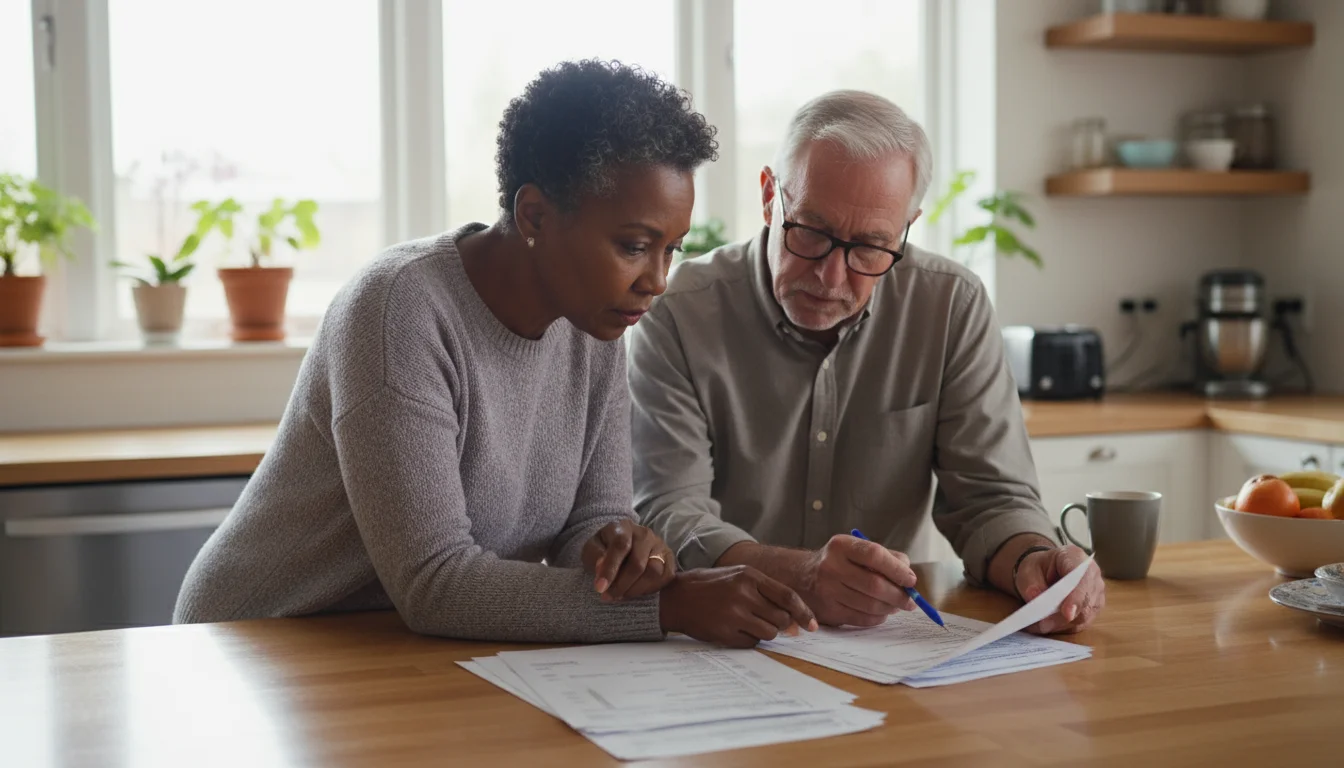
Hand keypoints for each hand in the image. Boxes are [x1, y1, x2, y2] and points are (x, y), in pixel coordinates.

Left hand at [581, 520, 675, 600]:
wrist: (620, 547)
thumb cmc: (603, 549)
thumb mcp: (591, 549)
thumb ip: (595, 557)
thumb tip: (602, 569)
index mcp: (623, 527)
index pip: (621, 545)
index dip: (610, 569)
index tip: (600, 588)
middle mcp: (645, 534)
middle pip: (638, 563)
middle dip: (622, 585)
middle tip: (608, 597)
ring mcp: (659, 545)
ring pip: (654, 572)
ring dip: (635, 589)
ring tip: (621, 596)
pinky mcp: (669, 558)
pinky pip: (665, 578)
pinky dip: (650, 589)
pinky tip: (635, 592)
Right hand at [659, 566, 818, 647]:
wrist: (676, 597)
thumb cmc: (711, 586)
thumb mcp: (738, 577)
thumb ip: (766, 594)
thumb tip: (794, 623)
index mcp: (749, 576)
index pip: (787, 597)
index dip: (804, 613)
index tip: (813, 625)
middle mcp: (743, 594)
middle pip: (781, 618)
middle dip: (781, 624)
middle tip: (768, 620)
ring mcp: (733, 614)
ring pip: (769, 633)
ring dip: (765, 632)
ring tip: (749, 623)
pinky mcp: (724, 632)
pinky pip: (751, 643)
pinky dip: (749, 639)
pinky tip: (736, 629)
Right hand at [799, 535, 916, 626]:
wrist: (800, 576)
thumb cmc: (838, 561)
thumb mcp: (855, 549)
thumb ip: (884, 557)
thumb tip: (908, 575)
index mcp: (841, 546)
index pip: (875, 554)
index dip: (897, 569)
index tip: (911, 580)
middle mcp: (831, 567)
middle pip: (874, 584)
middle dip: (898, 595)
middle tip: (910, 601)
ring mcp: (827, 590)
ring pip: (870, 605)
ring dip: (890, 608)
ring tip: (896, 606)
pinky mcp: (828, 611)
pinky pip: (861, 618)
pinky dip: (877, 618)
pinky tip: (881, 613)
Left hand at [1014, 545, 1105, 633]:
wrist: (1046, 570)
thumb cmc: (1040, 567)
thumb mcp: (1028, 570)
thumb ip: (1031, 584)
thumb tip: (1036, 599)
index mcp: (1076, 558)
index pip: (1082, 578)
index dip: (1076, 597)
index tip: (1067, 613)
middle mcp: (1092, 575)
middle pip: (1085, 601)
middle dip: (1063, 616)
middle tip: (1042, 625)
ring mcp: (1096, 593)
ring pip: (1084, 616)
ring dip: (1061, 624)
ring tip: (1038, 626)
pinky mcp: (1093, 609)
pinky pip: (1081, 623)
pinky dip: (1063, 628)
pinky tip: (1047, 626)